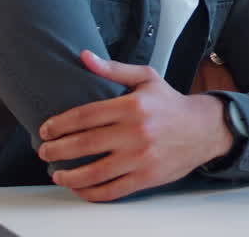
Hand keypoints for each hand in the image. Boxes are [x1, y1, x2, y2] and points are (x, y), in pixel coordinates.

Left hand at [38, 50, 233, 201]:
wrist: (204, 128)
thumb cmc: (171, 104)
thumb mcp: (146, 78)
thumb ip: (113, 69)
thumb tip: (85, 57)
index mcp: (132, 106)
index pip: (84, 115)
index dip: (59, 124)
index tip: (46, 130)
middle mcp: (136, 132)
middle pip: (83, 144)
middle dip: (56, 150)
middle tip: (44, 152)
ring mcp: (141, 157)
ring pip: (94, 172)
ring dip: (68, 176)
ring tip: (57, 174)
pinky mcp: (146, 177)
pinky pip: (112, 190)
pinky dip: (91, 192)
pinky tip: (80, 188)